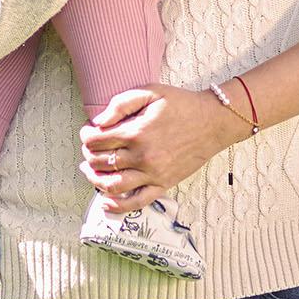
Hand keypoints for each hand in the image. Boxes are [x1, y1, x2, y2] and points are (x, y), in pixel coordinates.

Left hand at [80, 84, 245, 211]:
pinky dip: (118, 206)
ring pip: (113, 185)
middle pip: (101, 162)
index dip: (86, 136)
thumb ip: (121, 104)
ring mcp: (153, 174)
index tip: (88, 132)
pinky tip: (106, 202)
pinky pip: (137, 202)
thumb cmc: (181, 104)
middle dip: (88, 155)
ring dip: (95, 180)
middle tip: (89, 148)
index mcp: (136, 132)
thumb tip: (97, 122)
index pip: (96, 140)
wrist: (213, 122)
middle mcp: (142, 156)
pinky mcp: (163, 184)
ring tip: (90, 171)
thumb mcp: (150, 92)